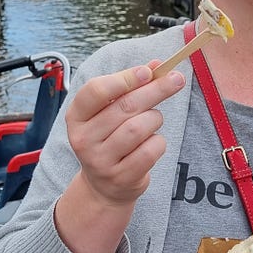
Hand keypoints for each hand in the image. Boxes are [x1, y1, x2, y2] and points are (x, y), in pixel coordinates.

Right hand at [65, 63, 184, 211]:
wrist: (104, 186)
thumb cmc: (110, 138)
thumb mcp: (110, 111)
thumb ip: (130, 86)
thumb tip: (157, 65)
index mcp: (76, 116)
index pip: (96, 90)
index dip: (124, 78)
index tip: (148, 71)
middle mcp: (83, 139)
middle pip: (125, 106)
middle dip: (155, 90)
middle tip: (176, 79)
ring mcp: (100, 161)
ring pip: (139, 128)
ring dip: (155, 118)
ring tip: (153, 120)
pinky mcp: (121, 177)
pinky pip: (150, 150)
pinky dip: (158, 141)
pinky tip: (152, 142)